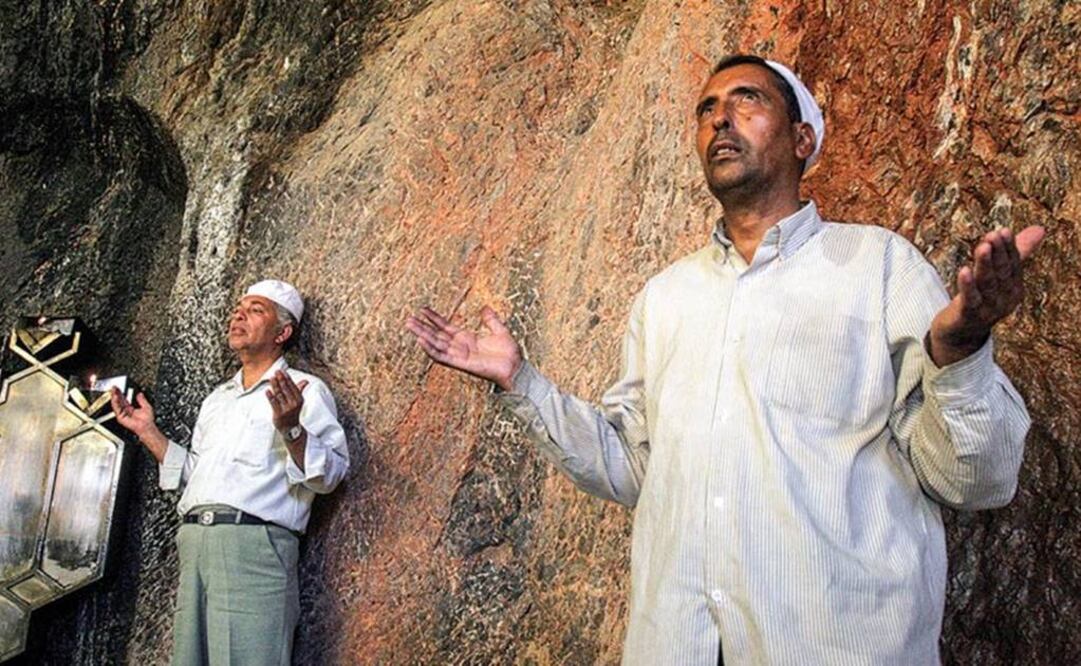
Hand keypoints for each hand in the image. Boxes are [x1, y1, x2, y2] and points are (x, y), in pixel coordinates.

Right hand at [110, 388, 156, 437]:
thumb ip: (142, 400)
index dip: (121, 393)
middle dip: (116, 394)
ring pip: (116, 404)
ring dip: (114, 397)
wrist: (147, 427)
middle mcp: (125, 411)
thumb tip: (140, 394)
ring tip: (113, 391)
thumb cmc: (147, 420)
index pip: (123, 399)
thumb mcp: (146, 406)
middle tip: (113, 387)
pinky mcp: (120, 417)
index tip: (118, 388)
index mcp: (130, 409)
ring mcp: (122, 414)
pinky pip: (117, 409)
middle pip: (119, 401)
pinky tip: (115, 398)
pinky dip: (115, 403)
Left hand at [266, 371, 307, 431]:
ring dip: (275, 385)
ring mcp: (286, 409)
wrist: (291, 428)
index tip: (282, 371)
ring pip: (279, 394)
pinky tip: (267, 391)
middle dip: (281, 379)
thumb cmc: (293, 412)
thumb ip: (299, 390)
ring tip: (271, 378)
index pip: (292, 386)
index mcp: (299, 399)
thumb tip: (306, 381)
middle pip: (286, 389)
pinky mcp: (278, 414)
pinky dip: (270, 396)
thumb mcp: (298, 401)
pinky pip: (273, 403)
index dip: (287, 378)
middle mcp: (293, 404)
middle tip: (276, 372)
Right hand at [405, 306, 522, 390]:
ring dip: (422, 335)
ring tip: (410, 325)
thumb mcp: (500, 331)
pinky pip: (442, 356)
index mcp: (467, 339)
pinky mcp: (461, 364)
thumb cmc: (509, 353)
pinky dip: (431, 349)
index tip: (423, 309)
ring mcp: (459, 355)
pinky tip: (421, 341)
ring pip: (436, 344)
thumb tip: (485, 308)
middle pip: (436, 335)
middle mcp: (460, 347)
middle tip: (408, 318)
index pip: (445, 327)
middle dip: (422, 327)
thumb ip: (491, 320)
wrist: (516, 367)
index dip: (434, 318)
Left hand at [929, 225, 1044, 365]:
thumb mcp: (999, 276)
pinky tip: (964, 270)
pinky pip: (970, 300)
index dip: (1008, 248)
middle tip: (993, 235)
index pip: (1014, 265)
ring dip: (985, 265)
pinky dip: (967, 285)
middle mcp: (1004, 299)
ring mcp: (987, 309)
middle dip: (998, 253)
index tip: (1003, 231)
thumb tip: (1039, 229)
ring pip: (987, 284)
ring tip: (982, 247)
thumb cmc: (981, 299)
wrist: (961, 333)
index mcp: (1014, 288)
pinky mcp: (968, 316)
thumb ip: (1016, 253)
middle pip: (1002, 273)